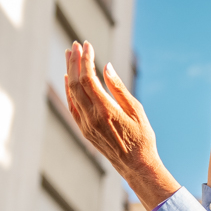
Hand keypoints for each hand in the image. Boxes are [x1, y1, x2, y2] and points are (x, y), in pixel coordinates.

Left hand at [64, 42, 178, 208]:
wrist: (136, 166)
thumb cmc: (142, 138)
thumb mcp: (136, 110)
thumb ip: (119, 88)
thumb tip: (106, 67)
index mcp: (106, 111)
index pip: (89, 79)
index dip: (86, 60)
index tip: (87, 45)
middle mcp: (92, 117)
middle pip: (76, 83)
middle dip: (75, 61)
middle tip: (75, 45)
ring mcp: (85, 125)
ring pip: (71, 93)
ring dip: (70, 72)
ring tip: (70, 55)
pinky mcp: (84, 130)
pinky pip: (72, 105)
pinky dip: (69, 89)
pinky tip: (69, 78)